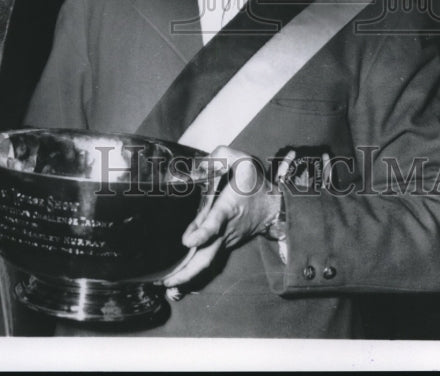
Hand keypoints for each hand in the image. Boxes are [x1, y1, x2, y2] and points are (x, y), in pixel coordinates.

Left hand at [161, 145, 283, 290]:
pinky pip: (208, 260)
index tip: (187, 241)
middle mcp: (226, 229)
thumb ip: (222, 155)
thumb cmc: (255, 183)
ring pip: (206, 261)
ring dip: (187, 276)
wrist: (274, 206)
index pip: (215, 223)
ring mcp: (225, 240)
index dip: (202, 233)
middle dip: (188, 271)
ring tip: (165, 285)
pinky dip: (193, 271)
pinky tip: (176, 280)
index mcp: (228, 208)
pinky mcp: (223, 244)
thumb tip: (201, 161)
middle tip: (167, 281)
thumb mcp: (243, 160)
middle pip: (207, 255)